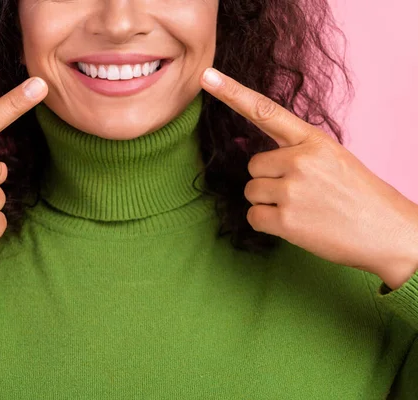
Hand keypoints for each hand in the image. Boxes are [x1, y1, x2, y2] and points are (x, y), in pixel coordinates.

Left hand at [199, 67, 417, 288]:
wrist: (387, 232)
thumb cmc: (358, 195)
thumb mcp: (332, 158)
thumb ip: (296, 151)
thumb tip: (258, 159)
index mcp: (312, 140)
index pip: (266, 111)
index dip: (233, 93)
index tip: (208, 77)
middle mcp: (299, 160)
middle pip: (253, 165)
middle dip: (268, 180)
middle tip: (301, 193)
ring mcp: (291, 190)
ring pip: (251, 191)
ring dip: (268, 202)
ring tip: (302, 208)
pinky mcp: (286, 221)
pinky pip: (253, 216)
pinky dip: (267, 223)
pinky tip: (295, 225)